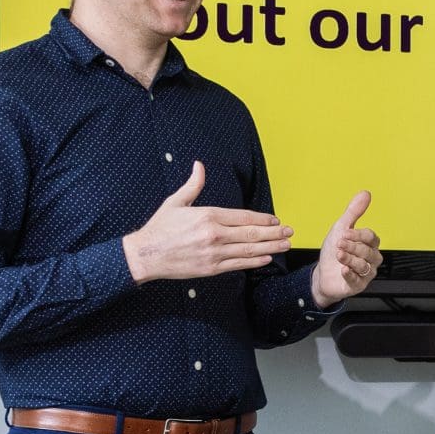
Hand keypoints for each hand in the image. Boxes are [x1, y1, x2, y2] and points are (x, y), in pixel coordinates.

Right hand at [123, 162, 292, 283]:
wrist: (145, 255)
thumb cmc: (160, 228)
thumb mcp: (175, 202)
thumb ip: (193, 185)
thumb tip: (199, 165)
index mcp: (208, 216)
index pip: (244, 217)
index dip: (263, 219)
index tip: (276, 220)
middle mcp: (214, 234)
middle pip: (252, 234)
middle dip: (274, 233)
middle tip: (289, 232)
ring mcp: (214, 253)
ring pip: (249, 250)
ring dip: (271, 247)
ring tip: (285, 245)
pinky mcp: (211, 269)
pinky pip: (238, 265)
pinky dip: (255, 262)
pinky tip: (267, 258)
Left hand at [310, 191, 380, 307]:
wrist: (323, 273)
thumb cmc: (334, 251)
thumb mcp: (341, 228)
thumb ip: (354, 212)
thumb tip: (365, 193)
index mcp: (369, 245)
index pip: (371, 238)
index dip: (359, 235)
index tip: (345, 232)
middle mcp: (371, 259)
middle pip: (368, 252)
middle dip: (352, 247)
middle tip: (339, 243)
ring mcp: (366, 273)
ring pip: (364, 265)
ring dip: (349, 259)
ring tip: (338, 255)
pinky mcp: (358, 285)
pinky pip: (358, 280)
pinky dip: (350, 274)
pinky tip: (343, 269)